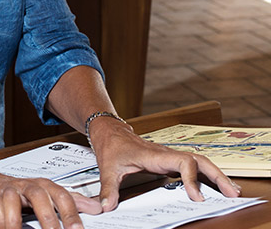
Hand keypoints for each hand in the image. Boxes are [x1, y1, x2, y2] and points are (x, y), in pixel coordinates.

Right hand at [0, 170, 101, 228]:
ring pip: (15, 201)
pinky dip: (4, 224)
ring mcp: (9, 190)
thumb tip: (96, 207)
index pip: (62, 195)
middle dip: (49, 218)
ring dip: (20, 222)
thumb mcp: (45, 194)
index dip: (71, 212)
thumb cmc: (18, 192)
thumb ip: (70, 200)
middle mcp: (28, 186)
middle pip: (41, 196)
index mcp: (44, 186)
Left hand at [89, 117, 241, 211]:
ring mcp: (169, 156)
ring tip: (232, 192)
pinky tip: (216, 186)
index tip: (197, 198)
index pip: (181, 161)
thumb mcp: (107, 167)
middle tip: (231, 194)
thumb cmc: (111, 146)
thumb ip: (108, 188)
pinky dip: (207, 175)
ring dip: (216, 175)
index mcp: (154, 155)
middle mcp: (165, 154)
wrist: (110, 131)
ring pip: (199, 161)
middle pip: (198, 160)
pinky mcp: (169, 160)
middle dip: (216, 175)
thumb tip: (106, 206)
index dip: (192, 178)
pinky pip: (193, 166)